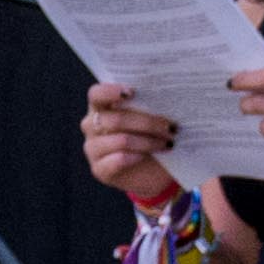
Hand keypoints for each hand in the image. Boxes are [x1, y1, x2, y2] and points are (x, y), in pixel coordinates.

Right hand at [80, 82, 184, 198]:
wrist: (154, 171)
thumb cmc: (152, 136)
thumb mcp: (151, 116)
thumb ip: (149, 104)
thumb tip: (164, 94)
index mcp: (101, 106)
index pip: (96, 94)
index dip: (110, 91)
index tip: (132, 92)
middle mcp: (92, 126)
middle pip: (116, 120)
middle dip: (147, 123)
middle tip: (171, 127)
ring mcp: (93, 149)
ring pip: (121, 140)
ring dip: (148, 142)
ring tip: (167, 144)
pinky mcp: (99, 169)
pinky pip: (117, 160)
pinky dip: (135, 157)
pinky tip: (147, 156)